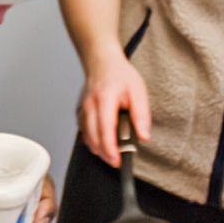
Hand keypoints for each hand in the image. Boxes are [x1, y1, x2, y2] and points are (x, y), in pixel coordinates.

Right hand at [77, 50, 151, 167]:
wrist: (102, 62)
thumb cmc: (120, 75)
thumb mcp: (138, 91)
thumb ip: (142, 115)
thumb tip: (143, 136)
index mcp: (105, 99)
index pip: (105, 129)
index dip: (110, 149)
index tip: (117, 160)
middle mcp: (90, 105)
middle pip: (93, 138)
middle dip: (105, 154)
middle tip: (118, 159)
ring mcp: (82, 109)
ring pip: (87, 137)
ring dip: (98, 149)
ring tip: (112, 152)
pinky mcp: (79, 112)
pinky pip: (84, 132)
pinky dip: (92, 140)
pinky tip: (102, 140)